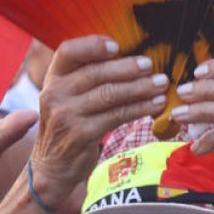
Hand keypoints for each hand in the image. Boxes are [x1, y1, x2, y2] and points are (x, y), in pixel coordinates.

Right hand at [28, 36, 168, 208]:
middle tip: (150, 65)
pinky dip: (140, 108)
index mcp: (53, 78)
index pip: (68, 51)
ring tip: (161, 84)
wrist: (52, 167)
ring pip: (109, 94)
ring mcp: (66, 115)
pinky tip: (156, 104)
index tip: (117, 46)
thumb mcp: (67, 98)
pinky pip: (117, 115)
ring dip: (139, 88)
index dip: (93, 45)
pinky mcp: (81, 134)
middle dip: (127, 68)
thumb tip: (129, 58)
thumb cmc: (68, 127)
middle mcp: (55, 93)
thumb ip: (86, 78)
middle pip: (95, 73)